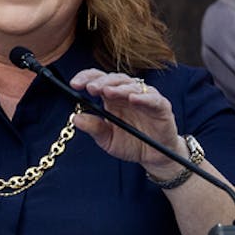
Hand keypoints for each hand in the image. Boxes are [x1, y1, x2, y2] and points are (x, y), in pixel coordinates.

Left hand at [67, 68, 181, 171]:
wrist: (153, 156)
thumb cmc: (131, 143)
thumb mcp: (107, 139)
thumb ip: (93, 128)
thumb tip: (75, 118)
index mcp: (111, 98)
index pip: (98, 80)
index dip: (86, 78)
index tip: (74, 84)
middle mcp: (127, 93)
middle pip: (113, 79)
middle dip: (101, 82)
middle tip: (91, 88)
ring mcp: (144, 98)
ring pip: (132, 85)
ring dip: (119, 88)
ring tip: (108, 92)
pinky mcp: (160, 106)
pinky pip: (152, 98)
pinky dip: (142, 97)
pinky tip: (132, 99)